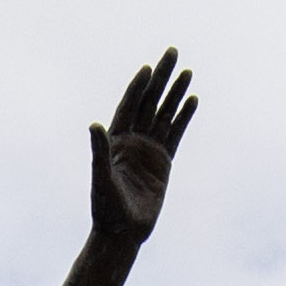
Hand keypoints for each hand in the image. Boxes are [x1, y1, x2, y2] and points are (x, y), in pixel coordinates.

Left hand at [89, 50, 199, 245]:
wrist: (123, 232)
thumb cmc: (106, 208)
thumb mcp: (100, 179)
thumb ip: (99, 152)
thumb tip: (93, 124)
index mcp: (115, 139)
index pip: (129, 105)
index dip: (137, 86)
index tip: (148, 68)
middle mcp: (132, 139)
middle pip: (149, 101)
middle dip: (160, 78)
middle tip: (172, 52)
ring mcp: (149, 148)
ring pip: (165, 113)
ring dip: (175, 92)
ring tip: (187, 71)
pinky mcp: (163, 161)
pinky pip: (176, 133)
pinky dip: (184, 117)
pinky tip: (192, 100)